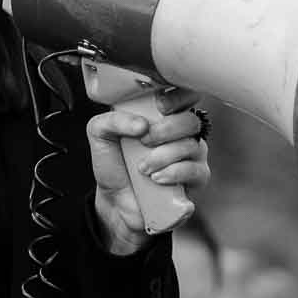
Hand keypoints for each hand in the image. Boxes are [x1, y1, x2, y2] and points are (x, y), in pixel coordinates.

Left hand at [89, 88, 210, 251]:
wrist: (115, 201)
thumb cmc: (114, 165)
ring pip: (193, 146)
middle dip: (166, 130)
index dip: (178, 97)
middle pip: (191, 121)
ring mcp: (192, 156)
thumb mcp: (100, 134)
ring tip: (143, 168)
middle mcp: (181, 133)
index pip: (185, 95)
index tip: (160, 106)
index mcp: (163, 116)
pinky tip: (157, 178)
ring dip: (165, 156)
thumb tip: (142, 124)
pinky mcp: (196, 179)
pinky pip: (197, 170)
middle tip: (144, 141)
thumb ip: (112, 119)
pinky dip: (175, 172)